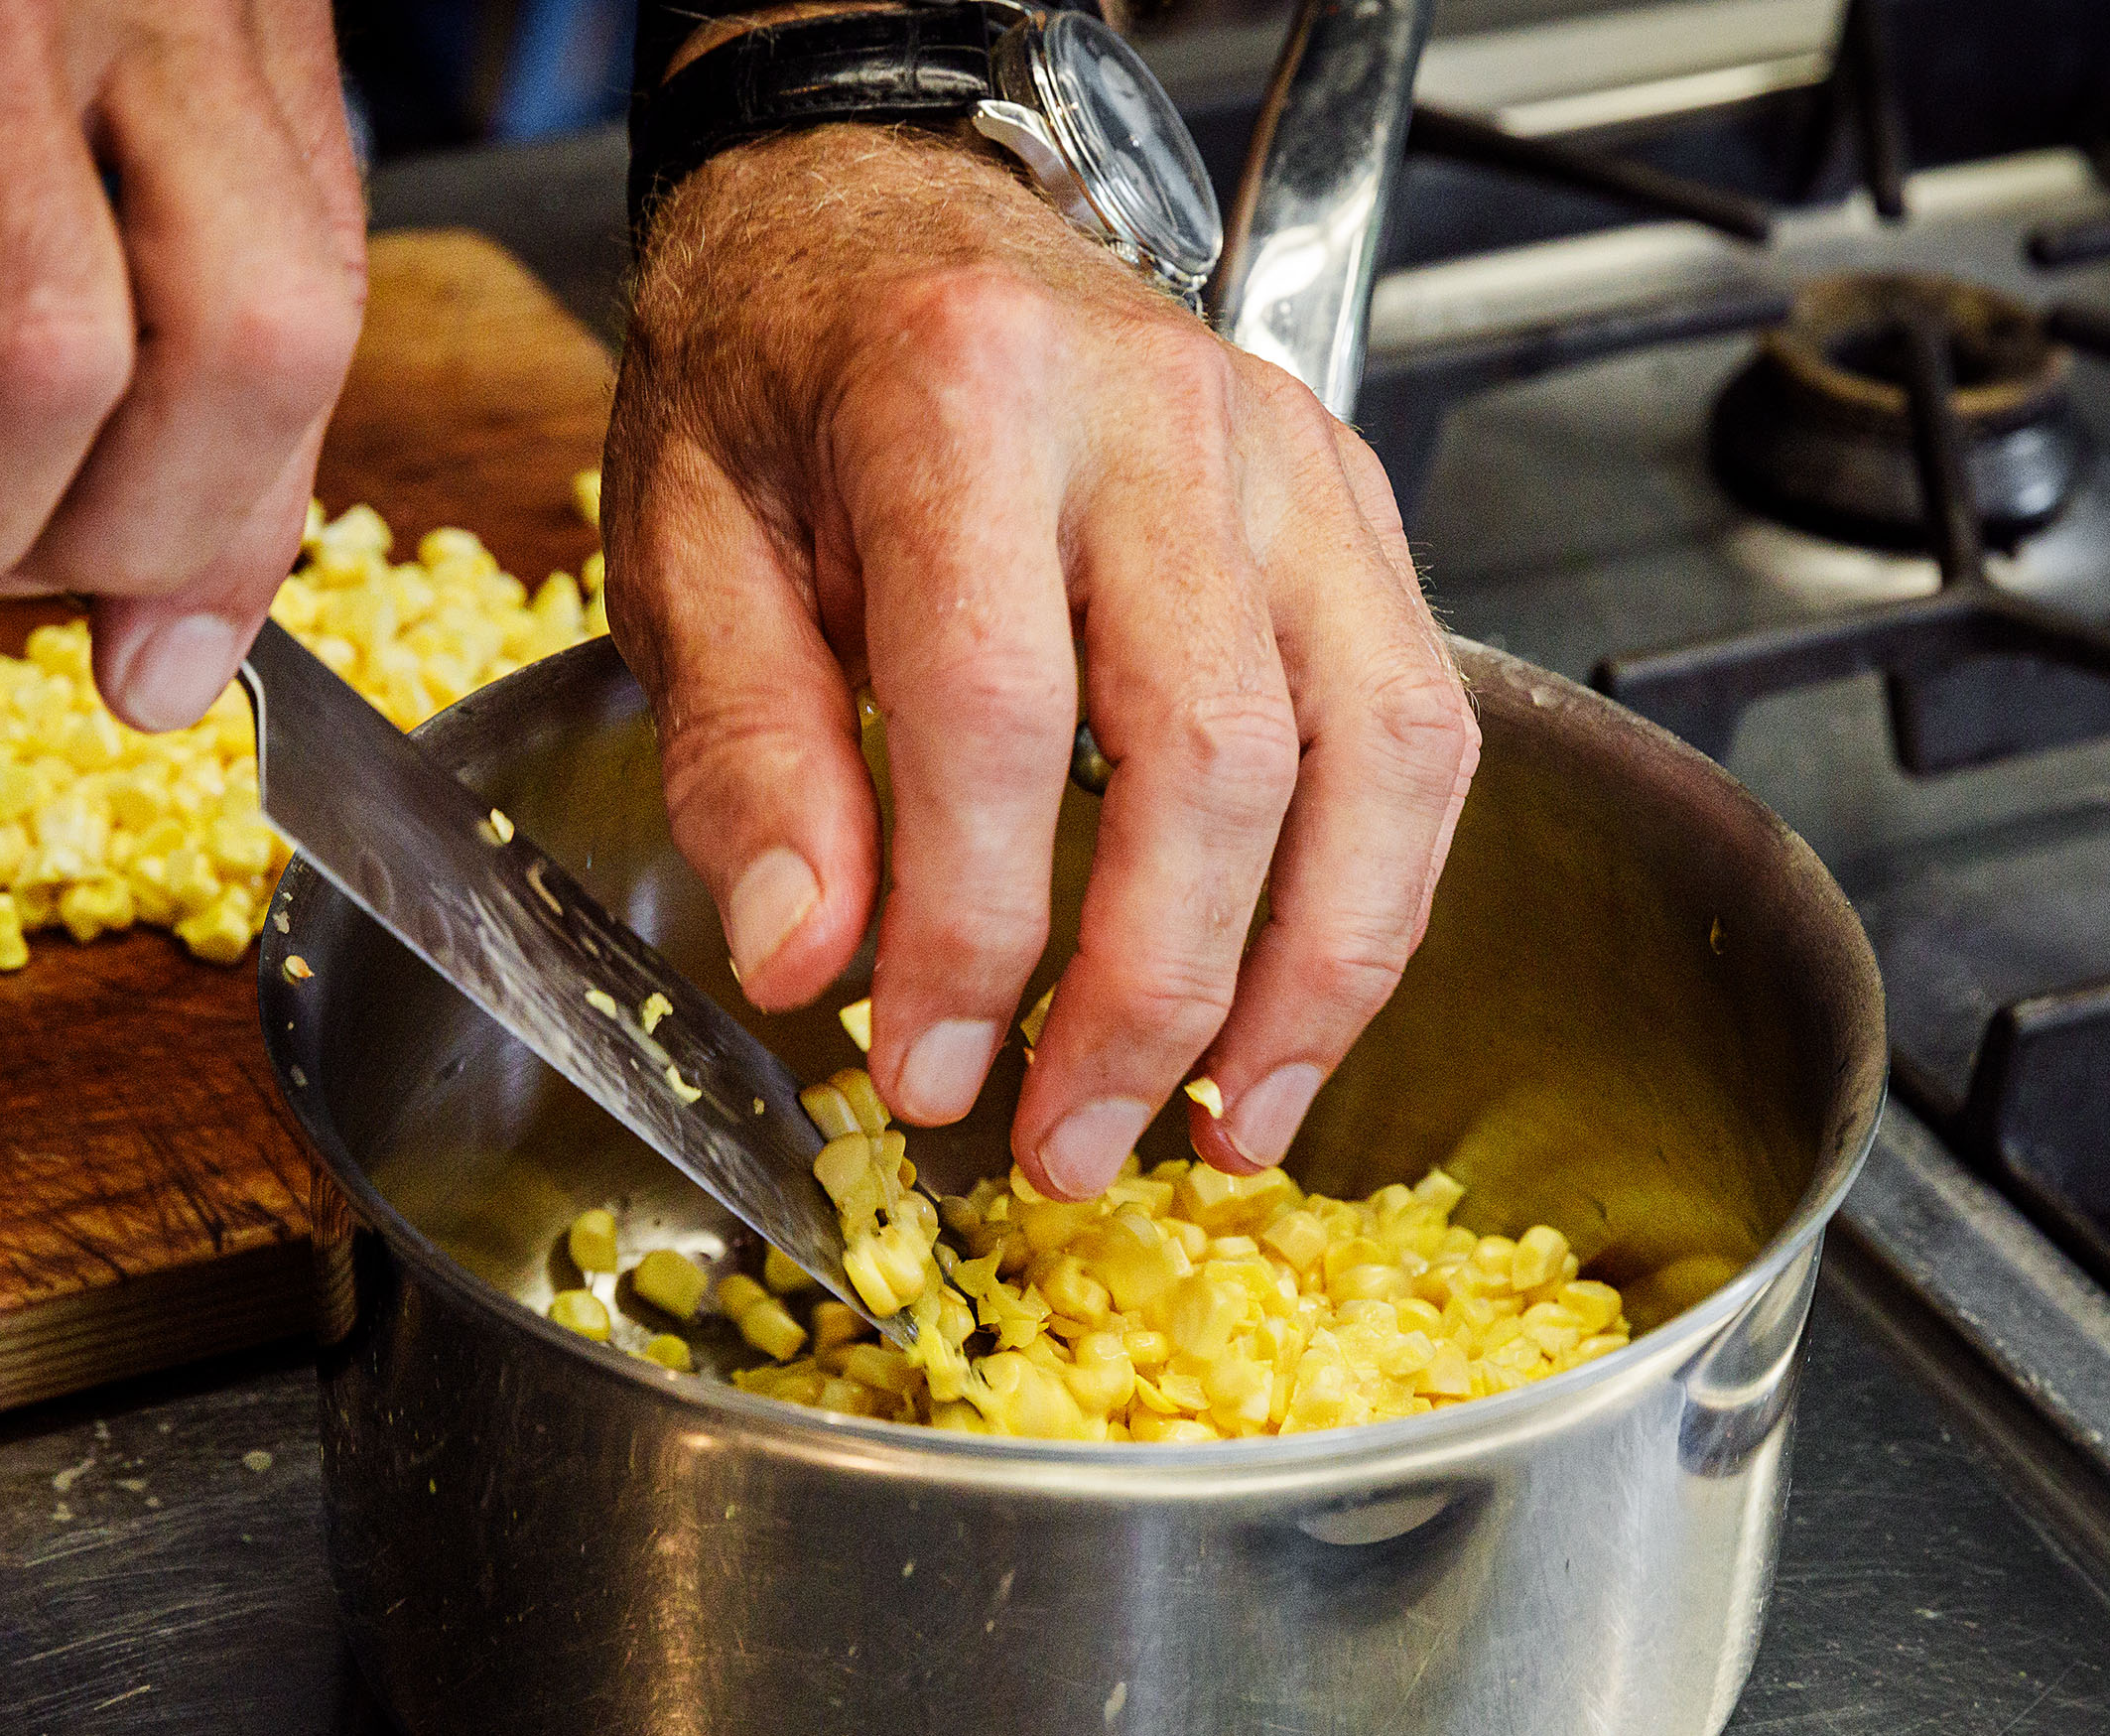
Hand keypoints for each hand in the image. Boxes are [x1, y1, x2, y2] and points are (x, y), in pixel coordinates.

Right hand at [0, 0, 367, 730]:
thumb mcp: (60, 88)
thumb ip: (146, 325)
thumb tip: (163, 651)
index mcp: (224, 28)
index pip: (312, 326)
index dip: (239, 523)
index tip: (158, 646)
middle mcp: (135, 4)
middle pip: (244, 358)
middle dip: (113, 541)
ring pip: (37, 362)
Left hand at [605, 126, 1477, 1199]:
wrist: (887, 214)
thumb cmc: (781, 377)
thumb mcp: (689, 546)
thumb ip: (745, 751)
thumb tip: (802, 959)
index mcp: (961, 402)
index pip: (997, 712)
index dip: (970, 929)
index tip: (927, 1071)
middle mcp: (1159, 420)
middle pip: (1216, 754)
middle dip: (1151, 995)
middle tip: (1070, 1147)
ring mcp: (1285, 460)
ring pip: (1377, 751)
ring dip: (1314, 974)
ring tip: (1231, 1128)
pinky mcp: (1349, 506)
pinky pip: (1420, 727)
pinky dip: (1377, 895)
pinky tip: (1297, 1010)